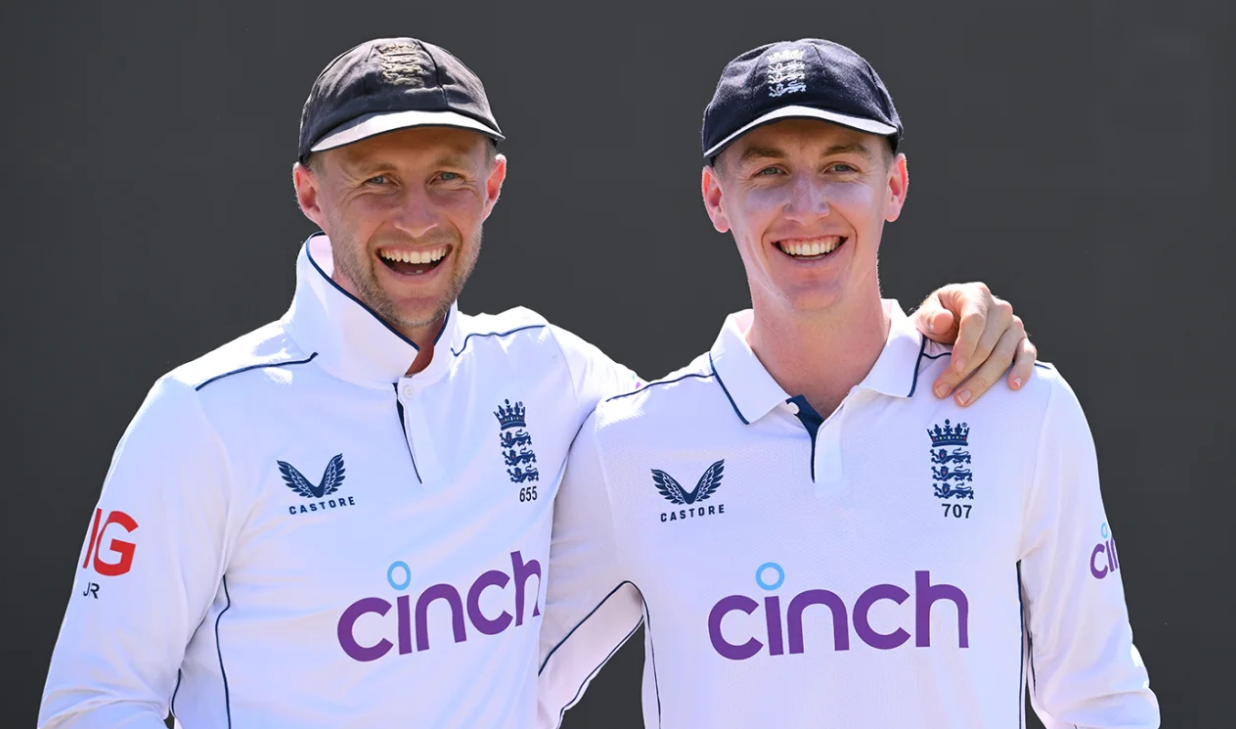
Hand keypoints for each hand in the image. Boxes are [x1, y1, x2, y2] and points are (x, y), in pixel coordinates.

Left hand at [911, 282, 1036, 405]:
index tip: (955, 367)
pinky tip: (1013, 386)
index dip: (965, 345)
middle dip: (963, 372)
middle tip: (942, 391)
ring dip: (983, 380)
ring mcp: (1014, 325)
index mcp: (976, 295)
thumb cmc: (936, 321)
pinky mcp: (1022, 341)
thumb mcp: (926, 316)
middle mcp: (1000, 308)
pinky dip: (1022, 371)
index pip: (974, 320)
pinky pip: (1027, 356)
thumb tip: (944, 320)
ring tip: (962, 399)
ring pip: (1002, 356)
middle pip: (986, 344)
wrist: (950, 325)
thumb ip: (930, 317)